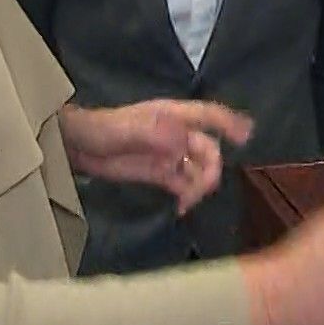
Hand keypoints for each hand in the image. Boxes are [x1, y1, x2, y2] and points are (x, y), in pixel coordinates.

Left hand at [62, 100, 252, 214]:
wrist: (76, 147)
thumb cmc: (100, 129)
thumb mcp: (125, 129)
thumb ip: (153, 133)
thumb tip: (183, 142)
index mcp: (171, 116)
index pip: (207, 116)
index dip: (229, 123)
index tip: (247, 135)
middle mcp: (176, 134)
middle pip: (208, 149)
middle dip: (211, 169)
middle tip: (200, 191)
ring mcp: (169, 155)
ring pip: (199, 169)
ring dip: (201, 186)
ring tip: (186, 204)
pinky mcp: (160, 173)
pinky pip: (184, 184)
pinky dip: (188, 196)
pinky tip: (181, 208)